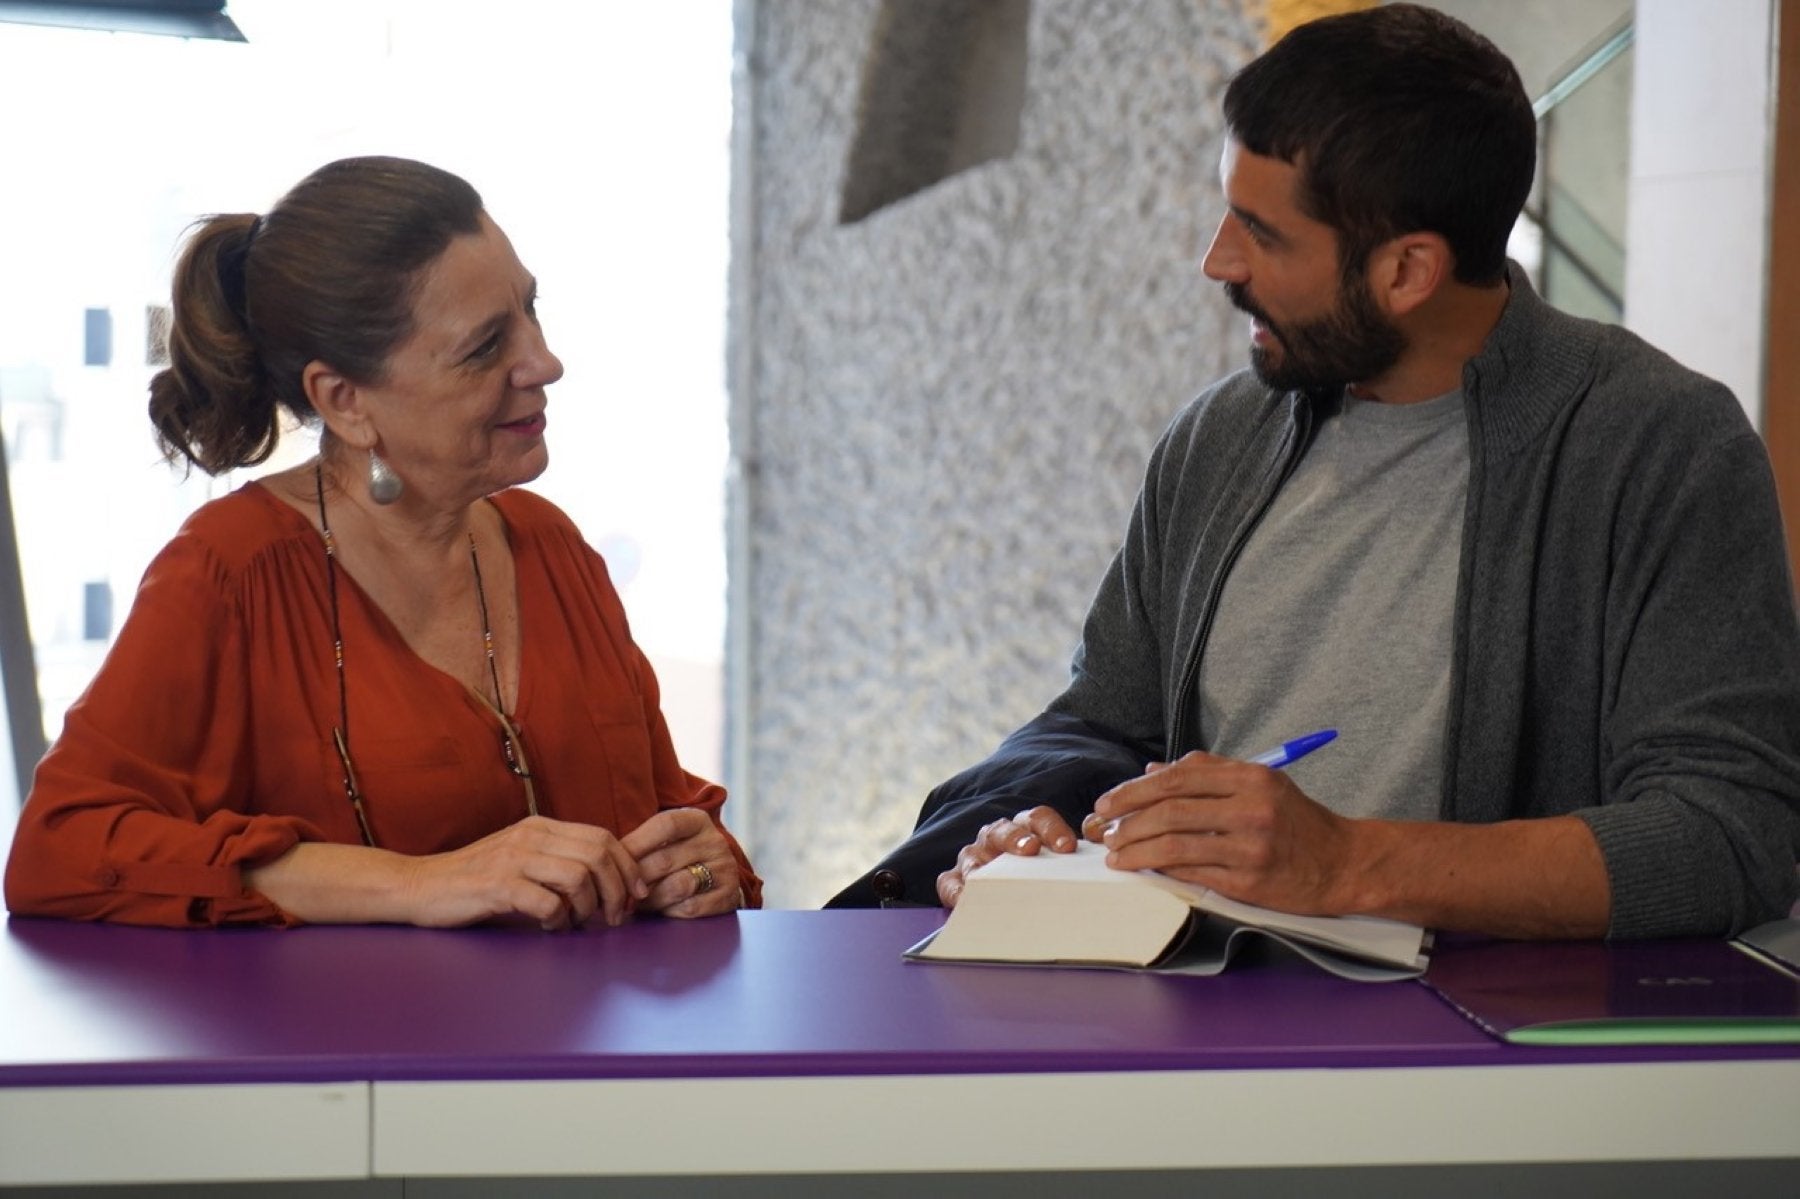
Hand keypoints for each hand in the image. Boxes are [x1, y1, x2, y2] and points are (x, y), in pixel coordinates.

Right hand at [403, 814, 645, 929]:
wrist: (418, 886)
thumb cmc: (475, 880)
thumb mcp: (521, 858)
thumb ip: (556, 862)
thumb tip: (607, 883)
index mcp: (541, 828)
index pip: (603, 838)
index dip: (627, 867)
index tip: (635, 894)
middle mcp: (531, 837)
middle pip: (599, 854)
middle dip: (619, 890)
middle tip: (616, 918)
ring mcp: (513, 859)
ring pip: (580, 877)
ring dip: (589, 908)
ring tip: (579, 924)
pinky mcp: (497, 886)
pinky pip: (548, 903)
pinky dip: (558, 921)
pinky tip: (548, 928)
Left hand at [622, 809, 742, 918]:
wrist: (718, 879)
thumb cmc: (681, 858)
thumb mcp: (668, 841)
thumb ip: (643, 844)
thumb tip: (608, 860)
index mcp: (698, 821)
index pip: (666, 824)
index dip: (636, 842)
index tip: (615, 859)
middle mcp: (715, 842)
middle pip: (666, 859)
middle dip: (636, 878)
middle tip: (618, 890)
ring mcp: (724, 869)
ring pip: (677, 886)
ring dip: (650, 898)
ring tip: (636, 903)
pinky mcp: (727, 896)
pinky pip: (690, 907)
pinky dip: (669, 911)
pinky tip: (659, 911)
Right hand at [936, 807, 1081, 908]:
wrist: (1012, 898)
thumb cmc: (1041, 882)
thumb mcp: (1056, 869)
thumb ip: (1071, 868)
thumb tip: (1099, 875)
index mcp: (1025, 829)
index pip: (1038, 819)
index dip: (1052, 829)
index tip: (1068, 847)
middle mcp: (996, 838)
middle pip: (1004, 830)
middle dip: (1016, 838)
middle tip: (1031, 850)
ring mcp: (973, 857)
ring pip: (973, 853)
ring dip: (982, 865)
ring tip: (987, 877)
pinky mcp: (953, 879)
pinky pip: (948, 882)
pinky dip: (954, 890)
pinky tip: (963, 899)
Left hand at [1092, 752, 1356, 914]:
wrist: (1343, 863)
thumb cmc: (1297, 822)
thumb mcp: (1261, 784)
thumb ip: (1208, 773)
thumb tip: (1152, 770)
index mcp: (1251, 778)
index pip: (1177, 779)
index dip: (1134, 791)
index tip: (1108, 803)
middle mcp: (1252, 809)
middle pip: (1171, 810)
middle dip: (1127, 821)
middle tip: (1103, 831)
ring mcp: (1250, 847)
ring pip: (1176, 844)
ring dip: (1137, 850)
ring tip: (1116, 855)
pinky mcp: (1249, 882)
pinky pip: (1193, 874)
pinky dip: (1162, 871)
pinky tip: (1145, 871)